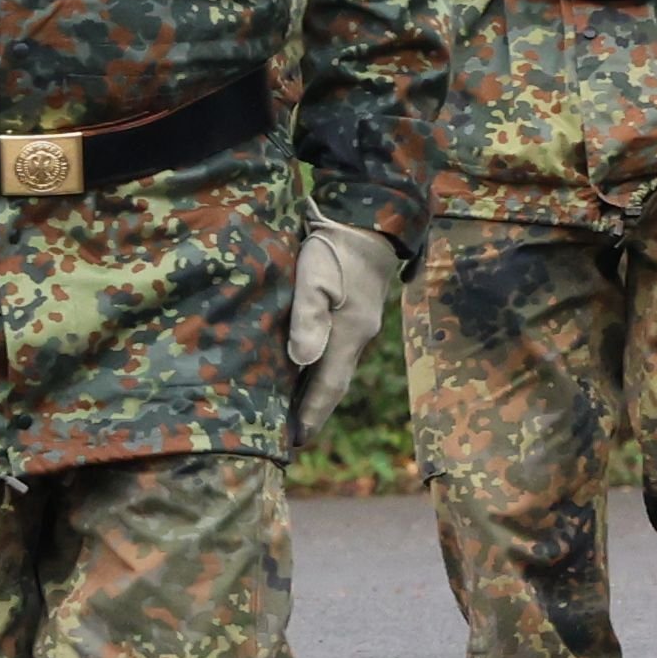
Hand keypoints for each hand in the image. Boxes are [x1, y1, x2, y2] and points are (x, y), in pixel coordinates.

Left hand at [284, 216, 402, 446]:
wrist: (366, 215)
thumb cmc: (335, 247)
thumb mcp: (316, 278)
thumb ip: (308, 317)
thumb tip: (302, 360)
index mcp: (348, 336)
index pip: (328, 387)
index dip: (312, 415)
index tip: (295, 442)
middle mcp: (356, 336)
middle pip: (333, 382)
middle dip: (313, 409)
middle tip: (290, 435)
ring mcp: (358, 322)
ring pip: (334, 365)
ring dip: (315, 389)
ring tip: (293, 408)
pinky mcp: (354, 307)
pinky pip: (334, 347)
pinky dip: (318, 365)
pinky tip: (303, 365)